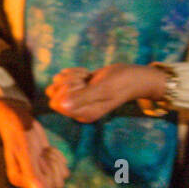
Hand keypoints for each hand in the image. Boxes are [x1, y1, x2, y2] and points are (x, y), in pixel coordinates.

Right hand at [0, 98, 67, 187]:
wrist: (19, 121)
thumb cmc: (20, 135)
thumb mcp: (26, 152)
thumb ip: (32, 172)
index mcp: (19, 179)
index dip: (47, 173)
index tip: (40, 158)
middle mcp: (28, 180)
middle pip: (55, 186)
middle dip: (53, 167)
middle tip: (43, 154)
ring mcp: (38, 173)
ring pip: (61, 178)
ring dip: (56, 162)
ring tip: (44, 151)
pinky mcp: (46, 166)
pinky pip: (63, 169)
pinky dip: (58, 158)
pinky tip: (47, 149)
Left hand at [47, 64, 165, 122]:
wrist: (134, 76)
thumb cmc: (122, 82)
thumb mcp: (103, 89)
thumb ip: (82, 98)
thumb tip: (61, 105)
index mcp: (83, 114)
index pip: (56, 103)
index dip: (64, 91)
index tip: (82, 84)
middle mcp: (78, 109)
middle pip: (53, 93)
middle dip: (66, 81)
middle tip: (84, 79)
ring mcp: (78, 99)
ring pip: (57, 84)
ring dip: (70, 75)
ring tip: (87, 76)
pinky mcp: (78, 89)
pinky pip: (63, 78)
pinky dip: (73, 72)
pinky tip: (87, 74)